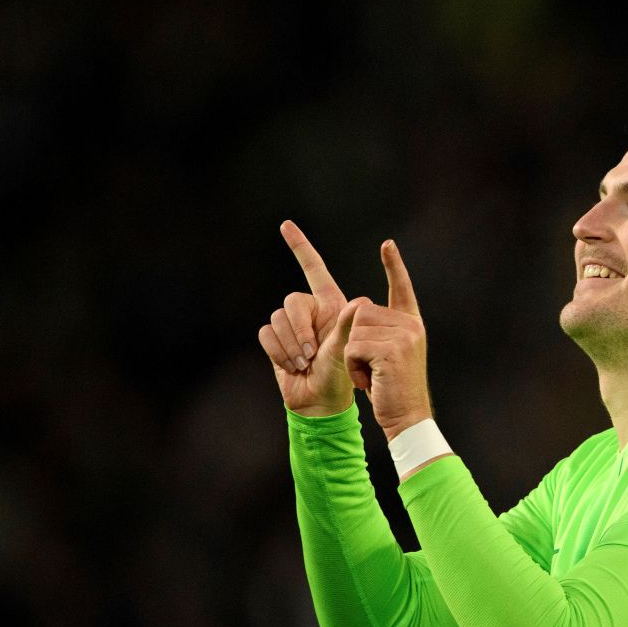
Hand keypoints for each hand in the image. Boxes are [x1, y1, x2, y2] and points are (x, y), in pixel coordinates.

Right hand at [258, 221, 368, 415]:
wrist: (319, 402)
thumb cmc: (340, 376)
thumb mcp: (346, 350)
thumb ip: (349, 326)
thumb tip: (362, 302)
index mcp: (330, 304)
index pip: (314, 269)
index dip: (300, 247)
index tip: (286, 225)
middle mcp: (309, 310)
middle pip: (292, 301)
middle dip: (300, 329)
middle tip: (311, 354)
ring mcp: (291, 326)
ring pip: (277, 319)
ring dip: (290, 345)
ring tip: (304, 363)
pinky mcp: (275, 340)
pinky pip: (265, 334)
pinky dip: (278, 352)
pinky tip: (291, 366)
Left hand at [344, 240, 433, 441]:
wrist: (407, 417)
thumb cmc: (392, 389)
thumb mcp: (389, 354)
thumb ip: (381, 330)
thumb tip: (359, 309)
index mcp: (411, 323)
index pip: (402, 288)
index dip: (394, 266)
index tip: (388, 244)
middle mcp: (411, 325)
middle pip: (361, 311)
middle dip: (355, 341)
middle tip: (371, 367)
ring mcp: (404, 336)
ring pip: (355, 330)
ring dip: (353, 356)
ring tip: (371, 374)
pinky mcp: (392, 350)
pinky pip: (353, 347)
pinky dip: (354, 367)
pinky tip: (370, 381)